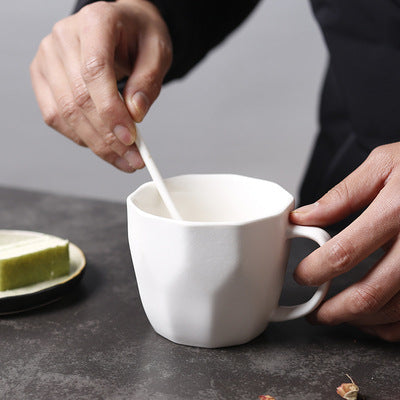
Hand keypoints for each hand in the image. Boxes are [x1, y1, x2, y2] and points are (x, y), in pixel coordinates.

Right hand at [30, 0, 171, 171]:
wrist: (121, 26)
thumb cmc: (138, 36)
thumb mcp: (157, 51)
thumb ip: (148, 81)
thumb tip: (135, 114)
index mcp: (95, 22)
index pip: (95, 72)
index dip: (111, 111)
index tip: (130, 138)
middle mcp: (64, 37)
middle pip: (79, 99)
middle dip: (108, 137)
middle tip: (134, 158)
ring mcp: (48, 58)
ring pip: (65, 113)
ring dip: (96, 144)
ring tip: (123, 158)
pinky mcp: (43, 78)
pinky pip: (55, 117)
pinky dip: (80, 137)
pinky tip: (102, 145)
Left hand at [290, 142, 399, 341]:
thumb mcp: (384, 164)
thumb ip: (342, 195)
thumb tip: (303, 217)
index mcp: (397, 211)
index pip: (344, 253)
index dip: (316, 271)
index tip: (302, 276)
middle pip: (370, 294)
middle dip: (334, 310)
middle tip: (315, 311)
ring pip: (394, 311)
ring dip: (359, 320)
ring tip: (338, 314)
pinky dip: (390, 326)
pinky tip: (371, 319)